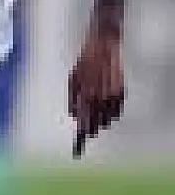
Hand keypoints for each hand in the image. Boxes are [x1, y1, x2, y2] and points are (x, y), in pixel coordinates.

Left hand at [68, 18, 124, 157]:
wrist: (105, 43)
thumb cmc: (86, 61)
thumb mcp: (73, 78)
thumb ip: (72, 98)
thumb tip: (73, 115)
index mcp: (84, 93)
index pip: (81, 120)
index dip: (80, 136)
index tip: (76, 150)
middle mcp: (99, 96)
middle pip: (94, 123)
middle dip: (89, 128)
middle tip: (86, 133)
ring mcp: (111, 95)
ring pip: (106, 119)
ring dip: (100, 120)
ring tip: (95, 118)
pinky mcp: (121, 91)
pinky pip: (116, 109)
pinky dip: (111, 112)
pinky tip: (107, 109)